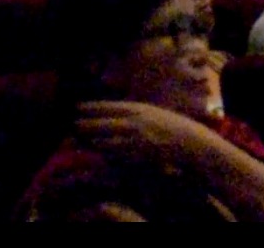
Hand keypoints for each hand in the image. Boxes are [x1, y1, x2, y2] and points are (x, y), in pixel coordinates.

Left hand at [75, 101, 220, 166]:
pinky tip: (102, 151)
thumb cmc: (170, 124)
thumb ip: (131, 111)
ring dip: (94, 140)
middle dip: (86, 124)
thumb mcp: (150, 111)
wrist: (188, 142)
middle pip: (102, 124)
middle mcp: (134, 124)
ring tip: (85, 137)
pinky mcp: (138, 157)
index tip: (78, 107)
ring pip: (106, 141)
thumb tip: (111, 111)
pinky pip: (117, 156)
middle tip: (75, 124)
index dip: (90, 108)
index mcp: (137, 109)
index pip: (107, 107)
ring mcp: (135, 142)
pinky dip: (107, 153)